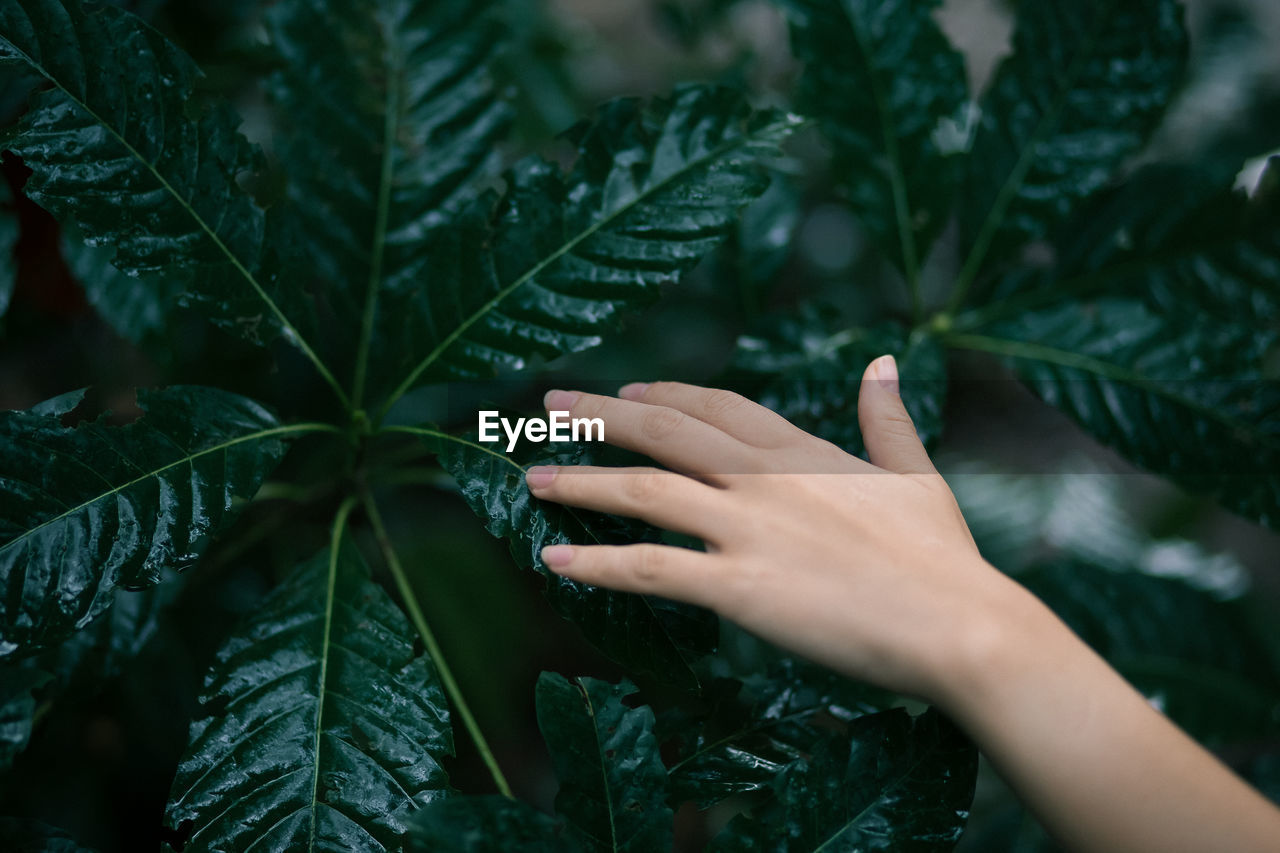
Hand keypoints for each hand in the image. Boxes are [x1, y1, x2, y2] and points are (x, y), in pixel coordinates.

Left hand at [525, 355, 1032, 703]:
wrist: (961, 627)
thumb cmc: (945, 560)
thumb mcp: (914, 475)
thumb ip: (886, 418)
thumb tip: (880, 362)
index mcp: (803, 453)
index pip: (720, 408)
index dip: (668, 396)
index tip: (630, 389)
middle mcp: (765, 480)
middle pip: (666, 432)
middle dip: (601, 415)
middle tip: (548, 406)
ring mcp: (749, 529)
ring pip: (645, 491)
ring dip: (582, 481)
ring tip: (533, 476)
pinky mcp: (739, 587)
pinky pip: (651, 569)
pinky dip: (597, 563)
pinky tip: (554, 559)